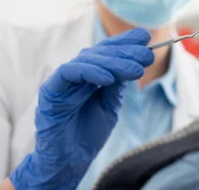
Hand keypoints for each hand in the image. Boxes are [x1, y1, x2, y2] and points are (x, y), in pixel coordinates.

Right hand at [9, 28, 153, 189]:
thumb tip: (135, 60)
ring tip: (136, 70)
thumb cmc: (87, 135)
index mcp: (89, 75)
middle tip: (147, 54)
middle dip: (125, 51)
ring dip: (114, 62)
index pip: (107, 51)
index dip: (125, 42)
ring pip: (87, 59)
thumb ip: (118, 84)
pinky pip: (69, 72)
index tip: (146, 37)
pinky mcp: (50, 90)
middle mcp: (76, 74)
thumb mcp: (110, 105)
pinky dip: (90, 72)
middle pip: (100, 52)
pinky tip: (108, 79)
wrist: (69, 161)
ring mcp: (62, 81)